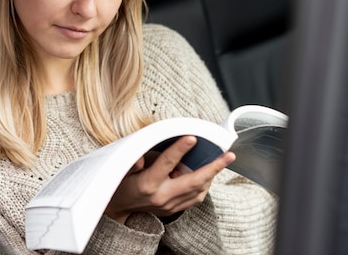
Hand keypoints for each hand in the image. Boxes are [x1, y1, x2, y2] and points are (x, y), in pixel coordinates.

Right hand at [104, 135, 235, 223]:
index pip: (166, 163)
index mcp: (147, 184)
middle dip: (213, 168)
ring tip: (222, 161)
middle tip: (228, 155)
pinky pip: (195, 198)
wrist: (118, 207)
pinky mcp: (174, 210)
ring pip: (198, 191)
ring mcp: (169, 205)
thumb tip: (141, 159)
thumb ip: (133, 160)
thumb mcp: (122, 168)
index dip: (179, 149)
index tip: (192, 137)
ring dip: (212, 175)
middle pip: (193, 182)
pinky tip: (208, 173)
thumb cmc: (121, 182)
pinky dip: (204, 184)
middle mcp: (161, 196)